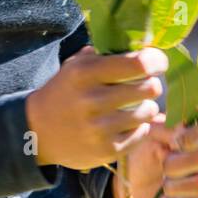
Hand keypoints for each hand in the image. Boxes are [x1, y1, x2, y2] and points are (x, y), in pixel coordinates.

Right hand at [26, 46, 168, 169]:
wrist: (38, 131)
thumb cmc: (64, 91)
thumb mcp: (76, 66)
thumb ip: (105, 54)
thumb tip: (143, 46)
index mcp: (85, 73)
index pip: (137, 64)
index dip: (156, 60)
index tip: (159, 61)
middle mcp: (92, 100)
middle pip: (149, 88)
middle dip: (152, 84)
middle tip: (146, 84)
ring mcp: (100, 128)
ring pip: (148, 112)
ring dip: (147, 106)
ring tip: (136, 104)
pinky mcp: (107, 151)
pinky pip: (142, 133)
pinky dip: (140, 127)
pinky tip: (128, 122)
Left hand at [112, 111, 197, 197]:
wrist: (135, 189)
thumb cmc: (146, 154)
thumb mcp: (150, 135)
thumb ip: (166, 128)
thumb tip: (181, 130)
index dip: (193, 135)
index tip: (172, 143)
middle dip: (177, 164)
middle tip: (164, 168)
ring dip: (175, 186)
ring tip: (165, 186)